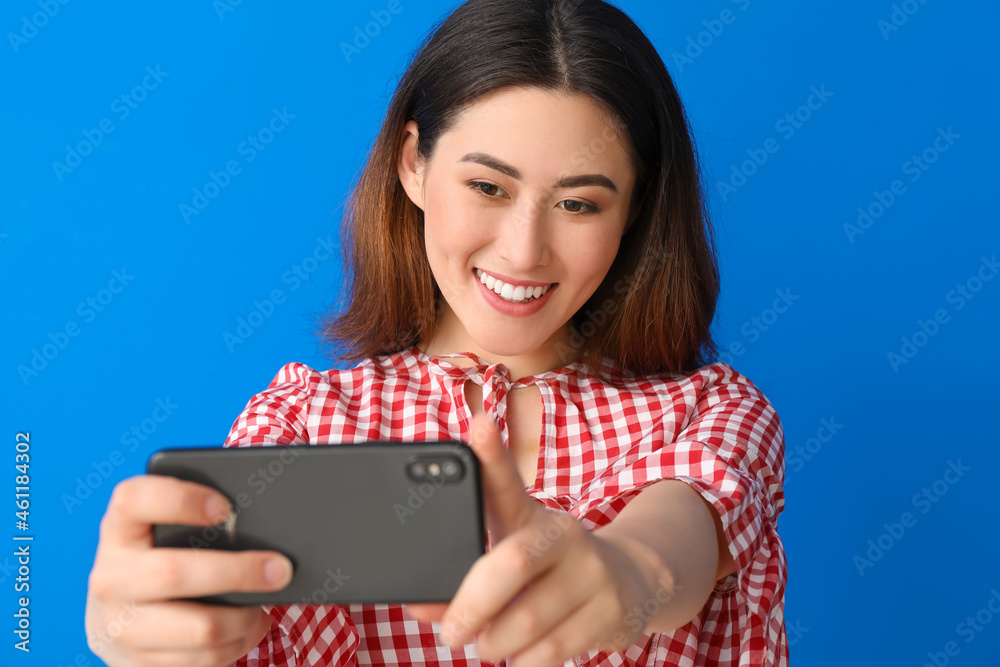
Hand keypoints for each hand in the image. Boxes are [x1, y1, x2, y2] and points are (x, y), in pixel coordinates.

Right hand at [85, 474, 294, 666]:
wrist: (116, 617)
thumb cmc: (160, 558)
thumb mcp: (163, 533)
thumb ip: (197, 524)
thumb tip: (262, 534)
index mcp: (119, 529)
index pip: (136, 500)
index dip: (180, 500)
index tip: (224, 508)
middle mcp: (110, 576)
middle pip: (174, 573)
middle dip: (238, 572)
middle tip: (279, 569)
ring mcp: (120, 624)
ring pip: (200, 627)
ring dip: (244, 618)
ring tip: (264, 605)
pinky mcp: (137, 661)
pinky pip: (202, 658)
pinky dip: (237, 643)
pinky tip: (249, 627)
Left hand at [405, 412, 676, 666]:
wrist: (632, 582)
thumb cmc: (551, 570)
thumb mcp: (512, 559)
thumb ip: (464, 580)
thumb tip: (420, 607)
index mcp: (534, 516)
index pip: (507, 483)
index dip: (492, 454)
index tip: (477, 425)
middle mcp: (566, 535)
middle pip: (510, 565)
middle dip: (471, 606)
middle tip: (451, 633)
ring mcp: (593, 573)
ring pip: (527, 620)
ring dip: (495, 643)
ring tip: (489, 643)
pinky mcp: (610, 612)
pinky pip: (550, 651)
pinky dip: (523, 660)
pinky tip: (523, 652)